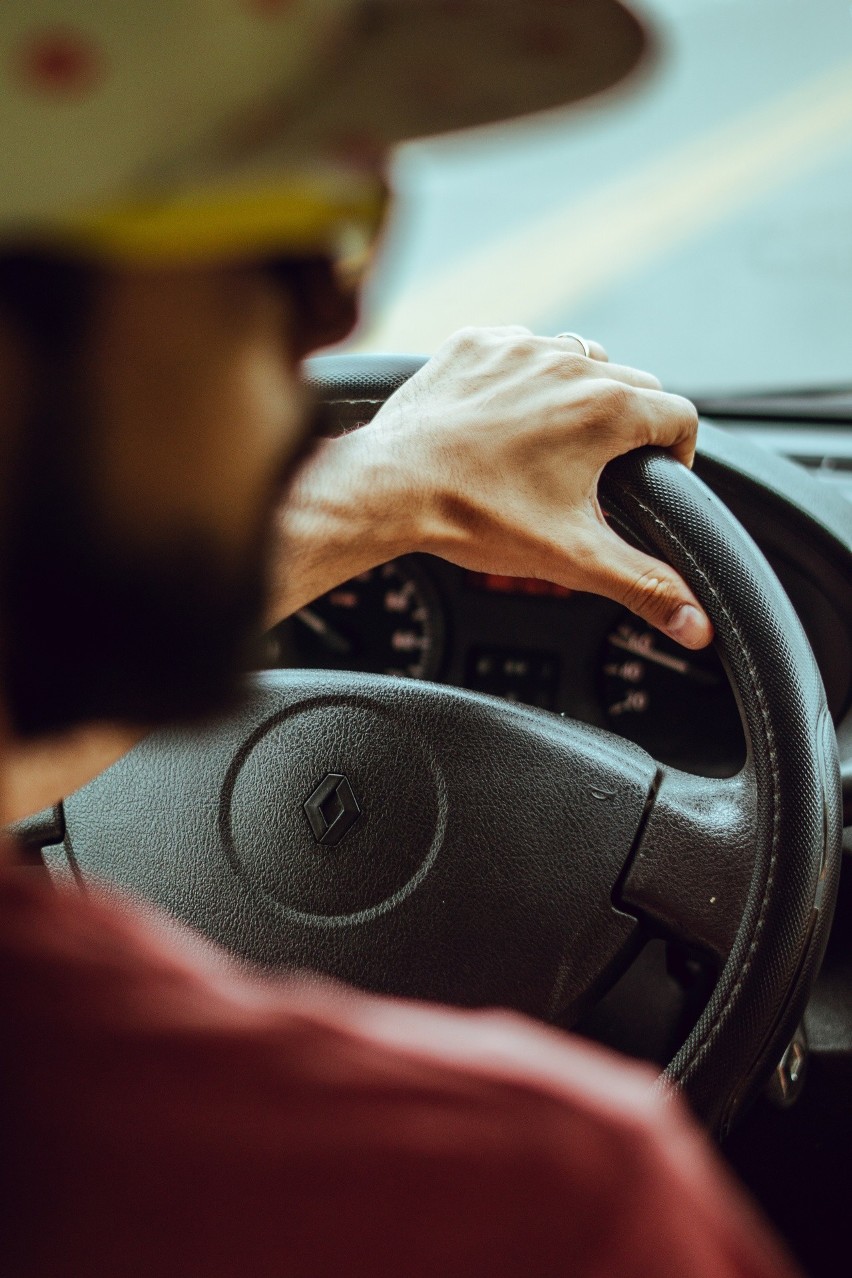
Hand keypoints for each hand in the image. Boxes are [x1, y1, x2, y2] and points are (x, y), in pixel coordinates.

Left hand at [359, 326, 711, 648]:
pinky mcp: (476, 344)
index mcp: (605, 409)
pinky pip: (521, 350)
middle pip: (634, 385)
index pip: (680, 417)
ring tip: (555, 444)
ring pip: (578, 359)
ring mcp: (519, 348)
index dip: (678, 454)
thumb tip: (696, 626)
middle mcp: (568, 363)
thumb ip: (644, 586)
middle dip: (631, 426)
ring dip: (579, 394)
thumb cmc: (476, 517)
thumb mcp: (572, 558)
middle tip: (602, 471)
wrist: (392, 486)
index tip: (659, 478)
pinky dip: (523, 378)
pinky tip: (505, 419)